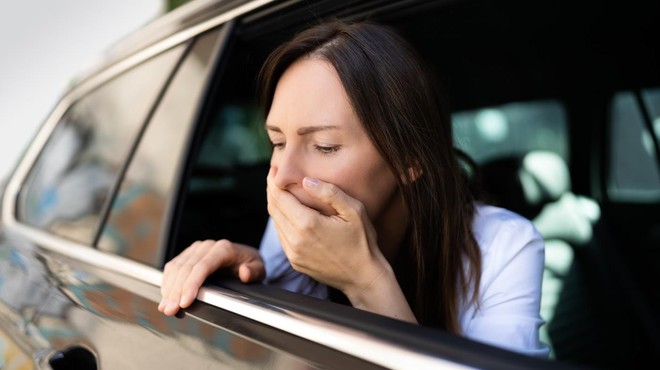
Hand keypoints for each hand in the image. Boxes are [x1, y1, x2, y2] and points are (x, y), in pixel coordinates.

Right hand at [158, 240, 264, 315]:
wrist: (244, 256)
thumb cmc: (250, 264)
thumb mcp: (259, 268)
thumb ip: (254, 271)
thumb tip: (244, 272)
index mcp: (223, 249)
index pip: (202, 266)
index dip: (191, 285)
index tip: (185, 302)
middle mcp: (207, 247)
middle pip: (186, 269)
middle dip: (176, 291)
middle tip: (170, 310)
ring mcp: (196, 250)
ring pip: (176, 268)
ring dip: (169, 289)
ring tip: (165, 307)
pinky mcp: (188, 255)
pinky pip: (173, 267)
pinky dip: (167, 283)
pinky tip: (166, 296)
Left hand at [266, 168, 387, 298]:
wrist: (364, 277)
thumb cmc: (362, 242)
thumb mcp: (354, 211)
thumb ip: (329, 193)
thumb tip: (306, 180)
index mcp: (307, 224)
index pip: (279, 197)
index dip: (273, 181)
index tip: (273, 169)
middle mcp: (295, 240)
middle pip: (273, 208)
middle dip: (271, 190)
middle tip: (274, 176)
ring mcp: (293, 253)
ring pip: (275, 223)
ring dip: (275, 206)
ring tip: (280, 192)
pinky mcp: (295, 262)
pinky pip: (282, 237)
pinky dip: (281, 222)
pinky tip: (289, 213)